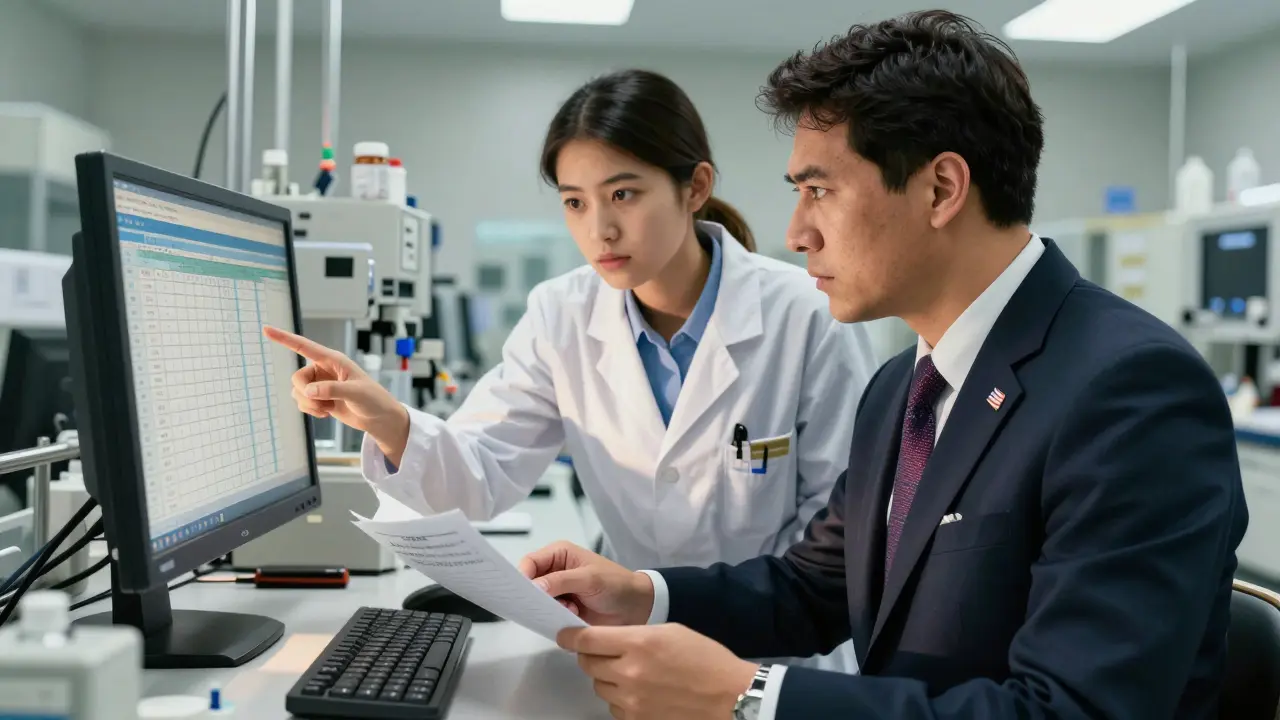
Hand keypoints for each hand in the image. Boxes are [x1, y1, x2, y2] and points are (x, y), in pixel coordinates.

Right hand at [263, 326, 409, 465]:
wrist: (378, 418)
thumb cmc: (373, 400)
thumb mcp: (356, 393)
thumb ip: (332, 389)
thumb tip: (308, 391)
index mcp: (333, 360)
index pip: (304, 346)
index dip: (284, 338)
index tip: (266, 329)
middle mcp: (324, 370)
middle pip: (296, 377)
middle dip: (304, 393)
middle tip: (321, 403)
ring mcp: (320, 384)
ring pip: (297, 392)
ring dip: (309, 405)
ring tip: (328, 409)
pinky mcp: (320, 398)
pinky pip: (302, 403)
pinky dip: (311, 411)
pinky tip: (327, 413)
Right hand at [518, 541, 654, 626]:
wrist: (637, 606)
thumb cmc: (615, 584)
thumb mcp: (589, 579)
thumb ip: (560, 581)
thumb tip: (532, 587)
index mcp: (558, 554)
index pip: (529, 562)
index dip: (521, 577)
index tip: (520, 594)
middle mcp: (555, 571)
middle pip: (530, 583)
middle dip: (533, 595)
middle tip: (540, 606)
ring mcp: (558, 592)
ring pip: (537, 601)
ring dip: (548, 607)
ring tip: (567, 610)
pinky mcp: (563, 610)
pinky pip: (548, 614)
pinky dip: (555, 617)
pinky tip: (572, 616)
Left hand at [559, 624, 757, 719]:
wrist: (731, 697)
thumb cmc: (705, 659)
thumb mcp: (669, 632)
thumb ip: (633, 635)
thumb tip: (605, 640)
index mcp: (639, 642)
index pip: (587, 639)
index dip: (571, 636)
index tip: (565, 635)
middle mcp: (629, 672)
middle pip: (587, 663)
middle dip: (591, 656)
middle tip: (605, 652)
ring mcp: (631, 700)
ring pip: (599, 686)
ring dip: (607, 678)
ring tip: (633, 673)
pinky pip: (613, 707)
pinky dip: (620, 699)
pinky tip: (641, 693)